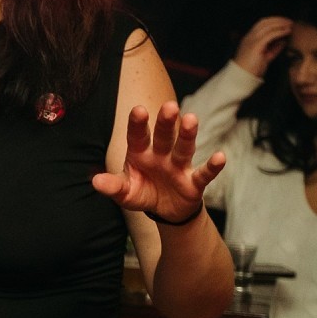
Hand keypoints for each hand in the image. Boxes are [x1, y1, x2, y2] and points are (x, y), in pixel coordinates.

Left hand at [92, 102, 225, 223]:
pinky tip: (220, 157)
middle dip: (166, 122)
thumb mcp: (125, 192)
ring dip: (187, 135)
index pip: (138, 136)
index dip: (138, 124)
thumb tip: (95, 181)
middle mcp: (161, 155)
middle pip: (164, 137)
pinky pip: (204, 173)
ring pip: (184, 148)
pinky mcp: (193, 182)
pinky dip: (212, 166)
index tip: (138, 110)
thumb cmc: (143, 192)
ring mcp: (179, 166)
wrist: (165, 210)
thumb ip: (113, 186)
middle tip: (170, 106)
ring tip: (191, 119)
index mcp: (141, 153)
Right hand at [231, 16, 293, 77]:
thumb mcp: (265, 57)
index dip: (273, 21)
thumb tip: (283, 42)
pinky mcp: (256, 45)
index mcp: (249, 39)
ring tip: (290, 25)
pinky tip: (286, 31)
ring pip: (267, 26)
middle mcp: (249, 37)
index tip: (284, 23)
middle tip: (289, 22)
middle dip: (278, 19)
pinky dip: (280, 31)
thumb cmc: (251, 69)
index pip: (261, 25)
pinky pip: (270, 34)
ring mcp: (251, 40)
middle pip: (264, 22)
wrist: (241, 78)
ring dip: (280, 24)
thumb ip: (274, 48)